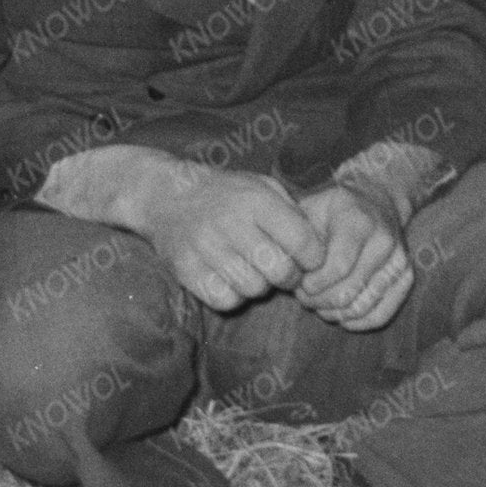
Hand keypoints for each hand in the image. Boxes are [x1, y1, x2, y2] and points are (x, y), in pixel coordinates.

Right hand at [128, 162, 322, 313]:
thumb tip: (321, 247)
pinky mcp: (188, 271)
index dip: (314, 257)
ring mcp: (207, 248)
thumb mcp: (261, 186)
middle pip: (280, 271)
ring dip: (260, 286)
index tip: (310, 259)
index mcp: (256, 200)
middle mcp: (232, 223)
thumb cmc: (225, 193)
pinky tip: (231, 279)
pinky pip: (225, 300)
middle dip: (290, 277)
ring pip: (254, 289)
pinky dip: (233, 295)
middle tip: (285, 271)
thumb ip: (291, 212)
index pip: (302, 241)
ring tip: (254, 270)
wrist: (165, 195)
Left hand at [287, 176, 418, 328]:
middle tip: (304, 298)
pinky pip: (381, 315)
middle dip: (319, 302)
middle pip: (348, 291)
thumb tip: (281, 266)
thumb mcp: (311, 208)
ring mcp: (399, 260)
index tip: (299, 284)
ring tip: (319, 304)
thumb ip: (295, 236)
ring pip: (362, 306)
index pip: (339, 266)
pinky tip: (339, 314)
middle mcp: (384, 240)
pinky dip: (356, 322)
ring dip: (334, 313)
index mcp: (358, 220)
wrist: (376, 199)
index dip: (314, 284)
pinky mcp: (406, 278)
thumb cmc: (332, 209)